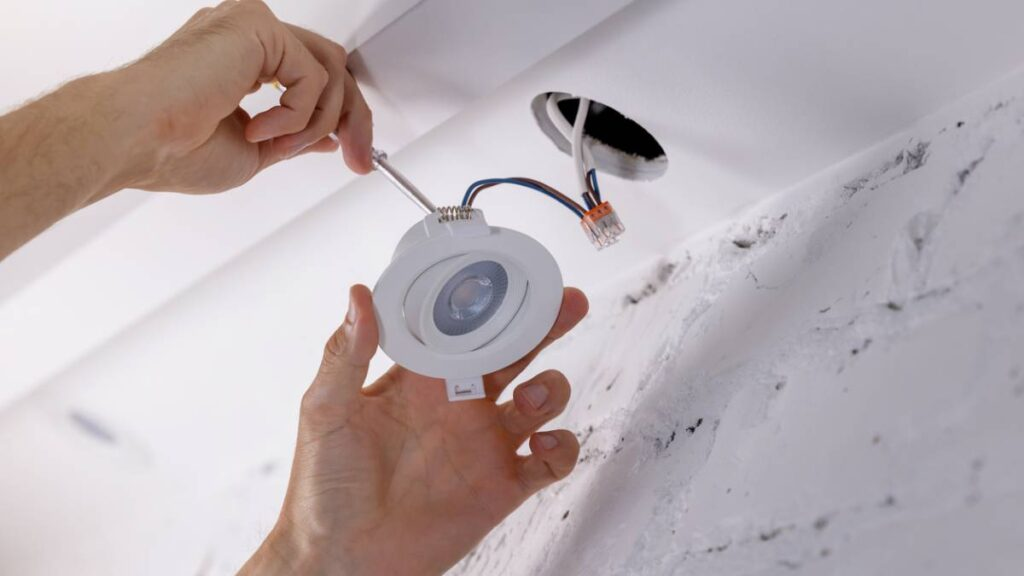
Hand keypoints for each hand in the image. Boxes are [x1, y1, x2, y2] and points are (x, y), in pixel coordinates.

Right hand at [125, 0, 372, 192]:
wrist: (135, 138)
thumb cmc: (173, 148)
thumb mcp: (255, 151)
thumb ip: (294, 137)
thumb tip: (329, 137)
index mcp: (245, 60)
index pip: (315, 77)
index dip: (342, 117)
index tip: (354, 154)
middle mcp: (250, 37)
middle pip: (333, 66)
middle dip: (353, 118)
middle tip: (358, 159)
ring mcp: (253, 26)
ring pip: (329, 70)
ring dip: (317, 123)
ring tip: (278, 145)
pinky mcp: (257, 26)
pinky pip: (312, 76)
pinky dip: (295, 115)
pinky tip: (256, 128)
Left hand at [241, 285, 588, 575]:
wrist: (341, 560)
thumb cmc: (323, 488)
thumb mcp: (325, 410)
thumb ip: (345, 353)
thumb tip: (359, 294)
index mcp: (421, 379)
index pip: (465, 327)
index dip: (489, 301)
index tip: (507, 275)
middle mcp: (459, 404)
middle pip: (516, 352)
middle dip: (544, 325)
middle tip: (565, 303)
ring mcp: (484, 444)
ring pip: (542, 400)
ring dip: (551, 389)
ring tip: (530, 400)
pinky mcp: (502, 485)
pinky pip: (551, 461)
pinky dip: (562, 448)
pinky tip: (543, 445)